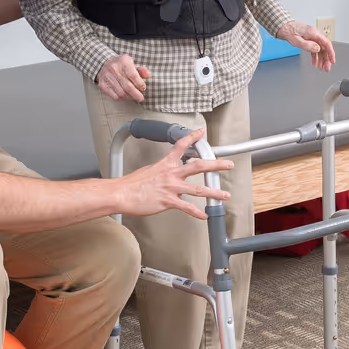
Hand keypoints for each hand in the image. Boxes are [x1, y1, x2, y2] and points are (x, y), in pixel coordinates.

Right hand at [96, 54, 150, 101]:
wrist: (103, 64)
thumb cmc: (121, 65)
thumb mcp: (131, 63)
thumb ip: (141, 69)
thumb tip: (148, 75)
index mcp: (123, 61)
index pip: (132, 75)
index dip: (139, 83)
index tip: (143, 88)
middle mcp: (114, 69)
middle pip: (127, 86)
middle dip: (135, 94)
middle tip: (141, 98)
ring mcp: (107, 77)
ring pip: (121, 93)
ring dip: (129, 97)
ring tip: (134, 97)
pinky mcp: (103, 85)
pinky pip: (114, 96)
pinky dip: (122, 99)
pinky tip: (126, 97)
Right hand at [114, 129, 233, 220]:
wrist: (121, 193)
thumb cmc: (131, 184)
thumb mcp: (148, 170)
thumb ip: (161, 171)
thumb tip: (166, 173)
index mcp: (165, 164)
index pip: (181, 146)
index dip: (193, 137)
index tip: (201, 132)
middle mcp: (171, 174)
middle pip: (198, 166)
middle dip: (216, 165)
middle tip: (228, 164)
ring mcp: (171, 187)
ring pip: (198, 189)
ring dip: (214, 193)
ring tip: (225, 196)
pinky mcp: (168, 201)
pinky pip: (187, 207)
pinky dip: (197, 213)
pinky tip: (205, 215)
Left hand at [278, 21, 336, 70]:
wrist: (284, 28)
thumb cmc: (290, 32)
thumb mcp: (298, 41)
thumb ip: (308, 45)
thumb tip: (318, 49)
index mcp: (314, 33)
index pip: (327, 44)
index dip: (331, 53)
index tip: (332, 61)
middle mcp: (315, 35)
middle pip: (324, 48)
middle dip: (326, 59)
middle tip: (326, 68)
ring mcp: (313, 37)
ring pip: (320, 50)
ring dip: (321, 59)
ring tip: (320, 67)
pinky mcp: (310, 40)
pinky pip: (315, 49)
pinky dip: (315, 57)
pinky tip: (314, 62)